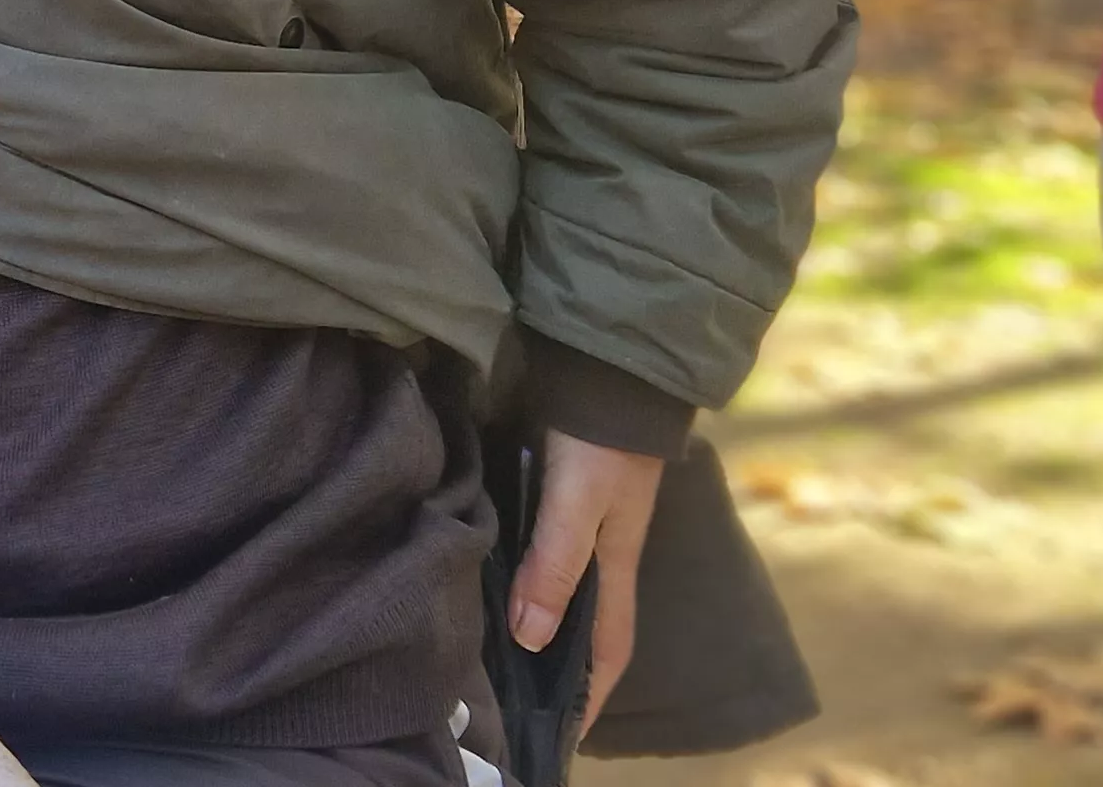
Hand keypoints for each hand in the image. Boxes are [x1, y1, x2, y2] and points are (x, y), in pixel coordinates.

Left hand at [506, 428, 666, 737]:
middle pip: (580, 629)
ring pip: (556, 594)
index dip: (590, 696)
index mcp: (614, 564)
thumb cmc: (600, 438)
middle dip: (555, 672)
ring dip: (533, 627)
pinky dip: (520, 583)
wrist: (608, 368)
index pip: (609, 650)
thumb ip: (554, 565)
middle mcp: (601, 554)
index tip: (561, 736)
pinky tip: (488, 588)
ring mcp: (581, 526)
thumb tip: (530, 639)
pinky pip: (540, 558)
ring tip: (490, 658)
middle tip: (510, 705)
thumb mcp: (576, 504)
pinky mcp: (558, 499)